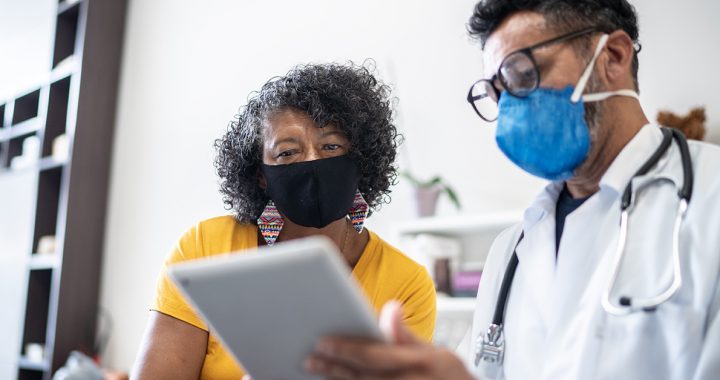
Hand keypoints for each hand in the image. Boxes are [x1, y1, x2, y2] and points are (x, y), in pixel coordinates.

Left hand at [305, 301, 474, 379]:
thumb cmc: (449, 377)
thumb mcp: (437, 353)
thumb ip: (407, 334)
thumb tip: (390, 308)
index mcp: (418, 362)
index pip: (373, 356)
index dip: (345, 350)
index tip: (323, 342)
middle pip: (361, 377)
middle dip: (332, 368)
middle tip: (310, 358)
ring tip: (316, 370)